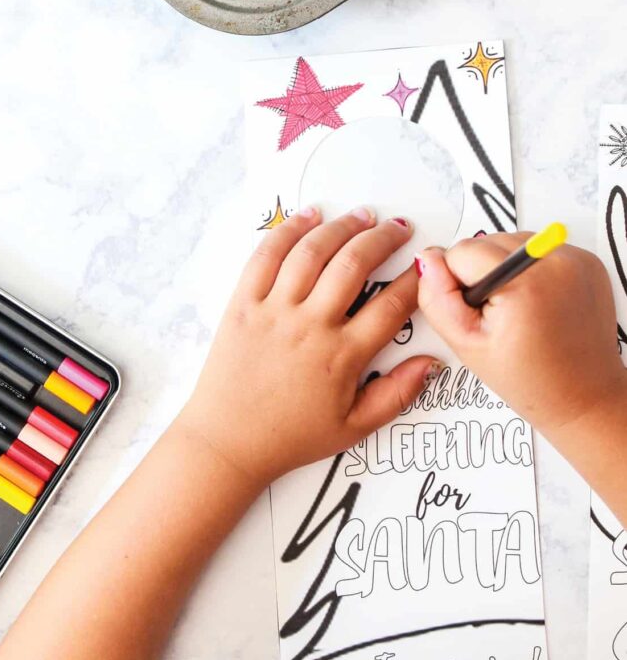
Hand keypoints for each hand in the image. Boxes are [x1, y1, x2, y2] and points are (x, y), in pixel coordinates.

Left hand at [179, 207, 440, 487]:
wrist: (227, 443)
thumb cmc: (289, 437)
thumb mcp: (353, 427)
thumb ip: (397, 394)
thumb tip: (432, 364)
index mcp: (342, 356)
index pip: (391, 307)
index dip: (414, 282)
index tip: (423, 268)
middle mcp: (310, 326)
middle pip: (354, 264)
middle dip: (383, 239)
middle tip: (399, 228)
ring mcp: (274, 311)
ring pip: (313, 252)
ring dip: (342, 227)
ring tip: (363, 216)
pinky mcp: (243, 304)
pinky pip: (266, 256)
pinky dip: (289, 230)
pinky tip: (310, 217)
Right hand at [416, 232, 626, 441]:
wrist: (583, 396)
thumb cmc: (532, 380)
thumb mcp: (467, 344)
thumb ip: (437, 298)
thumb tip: (428, 260)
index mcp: (526, 282)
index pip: (462, 252)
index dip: (459, 285)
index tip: (479, 313)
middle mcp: (557, 262)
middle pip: (489, 242)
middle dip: (482, 274)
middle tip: (498, 316)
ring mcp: (576, 259)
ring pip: (512, 243)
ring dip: (506, 270)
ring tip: (519, 310)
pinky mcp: (588, 261)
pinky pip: (540, 250)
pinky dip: (531, 270)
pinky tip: (537, 302)